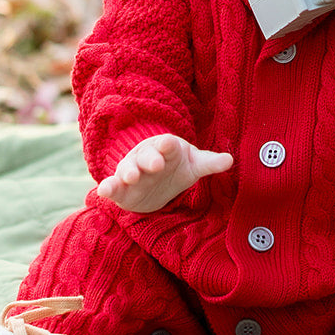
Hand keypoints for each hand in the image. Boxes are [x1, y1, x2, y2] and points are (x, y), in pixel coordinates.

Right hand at [96, 134, 232, 213]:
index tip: (169, 145)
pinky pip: (112, 186)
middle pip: (147, 156)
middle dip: (150, 159)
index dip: (168, 145)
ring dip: (128, 172)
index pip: (168, 144)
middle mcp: (147, 158)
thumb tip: (230, 159)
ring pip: (128, 170)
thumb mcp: (193, 166)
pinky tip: (104, 190)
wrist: (155, 183)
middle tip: (155, 164)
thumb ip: (210, 163)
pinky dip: (107, 188)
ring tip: (130, 177)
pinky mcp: (121, 189)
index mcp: (166, 149)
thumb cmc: (176, 168)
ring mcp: (132, 172)